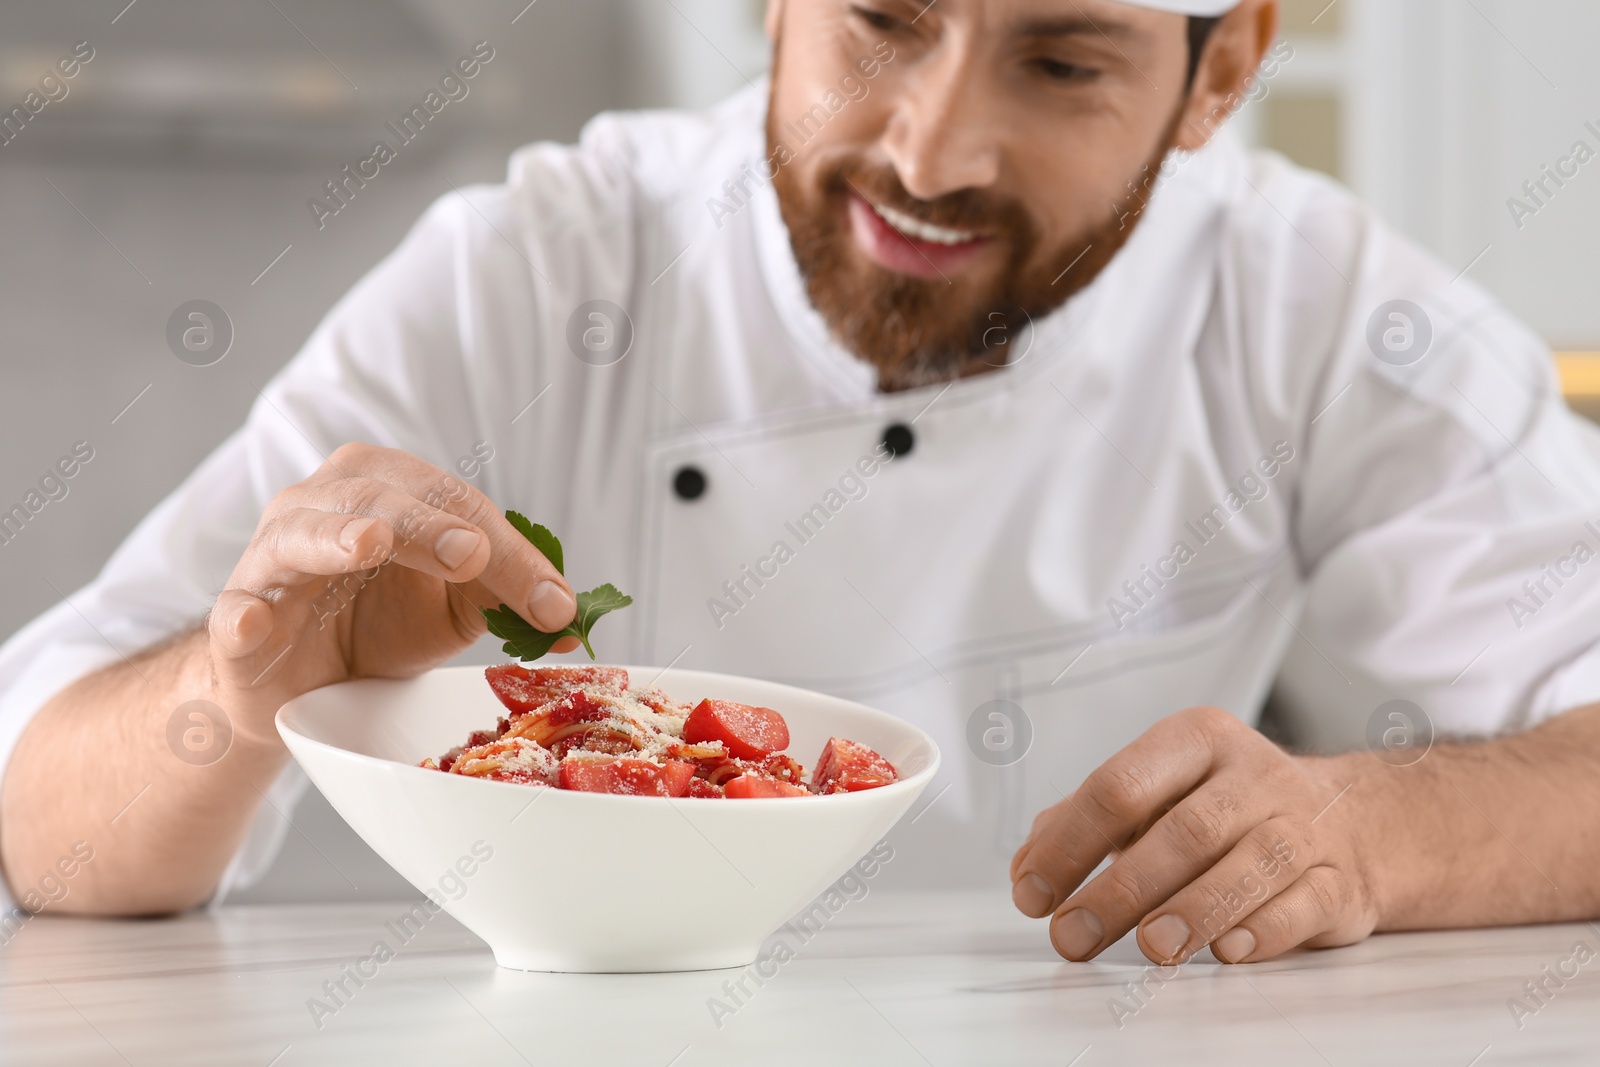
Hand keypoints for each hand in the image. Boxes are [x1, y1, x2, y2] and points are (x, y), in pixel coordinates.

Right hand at [207, 443, 579, 740]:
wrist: (304, 687)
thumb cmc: (380, 626)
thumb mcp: (456, 610)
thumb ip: (507, 599)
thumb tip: (573, 617)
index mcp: (389, 491)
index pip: (457, 507)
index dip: (510, 552)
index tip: (553, 601)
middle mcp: (327, 505)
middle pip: (383, 499)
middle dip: (432, 526)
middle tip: (474, 555)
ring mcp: (274, 556)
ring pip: (302, 531)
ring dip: (337, 535)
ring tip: (370, 544)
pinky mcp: (238, 613)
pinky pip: (236, 607)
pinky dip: (245, 612)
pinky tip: (258, 620)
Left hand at [1009, 706, 1379, 964]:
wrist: (1351, 821)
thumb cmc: (1228, 808)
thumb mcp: (1156, 793)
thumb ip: (1084, 822)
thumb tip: (1027, 869)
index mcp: (1196, 740)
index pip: (1119, 786)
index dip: (1069, 843)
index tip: (1032, 892)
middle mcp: (1253, 775)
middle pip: (1183, 831)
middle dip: (1121, 889)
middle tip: (1074, 935)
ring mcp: (1303, 826)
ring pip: (1251, 863)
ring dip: (1195, 910)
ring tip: (1151, 948)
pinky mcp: (1340, 879)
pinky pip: (1305, 903)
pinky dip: (1265, 929)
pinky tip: (1228, 950)